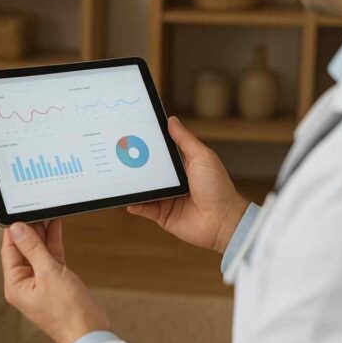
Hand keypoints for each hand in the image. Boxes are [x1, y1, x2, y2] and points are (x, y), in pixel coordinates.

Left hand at [2, 220, 108, 342]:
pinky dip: (53, 243)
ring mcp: (41, 283)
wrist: (90, 333)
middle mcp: (25, 283)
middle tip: (36, 209)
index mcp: (15, 284)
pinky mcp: (56, 282)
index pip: (9, 250)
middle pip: (23, 249)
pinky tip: (55, 227)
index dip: (14, 230)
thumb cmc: (68, 312)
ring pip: (38, 251)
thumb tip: (17, 229)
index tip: (19, 212)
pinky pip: (51, 258)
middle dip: (30, 229)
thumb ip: (33, 248)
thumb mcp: (48, 273)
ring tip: (46, 213)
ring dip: (43, 234)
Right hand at [127, 117, 249, 252]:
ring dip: (133, 184)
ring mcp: (165, 197)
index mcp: (181, 165)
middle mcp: (172, 181)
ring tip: (119, 176)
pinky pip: (144, 208)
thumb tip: (172, 120)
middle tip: (118, 153)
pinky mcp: (162, 214)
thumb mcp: (202, 157)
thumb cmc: (218, 188)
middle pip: (148, 170)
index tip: (132, 133)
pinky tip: (130, 200)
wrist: (223, 221)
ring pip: (143, 188)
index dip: (147, 143)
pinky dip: (135, 204)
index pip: (160, 151)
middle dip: (134, 163)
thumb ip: (185, 140)